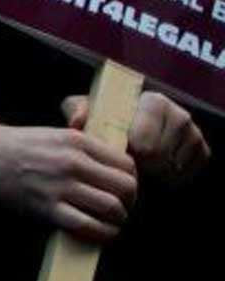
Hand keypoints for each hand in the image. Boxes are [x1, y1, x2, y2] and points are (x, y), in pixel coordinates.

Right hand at [0, 119, 137, 240]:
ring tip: (110, 222)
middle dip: (129, 201)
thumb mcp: (55, 133)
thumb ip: (84, 147)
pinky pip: (88, 226)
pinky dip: (100, 234)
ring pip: (112, 208)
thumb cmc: (17, 145)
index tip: (122, 188)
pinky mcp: (48, 207)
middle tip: (120, 206)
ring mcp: (61, 185)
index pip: (127, 164)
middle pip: (126, 187)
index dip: (130, 179)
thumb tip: (112, 166)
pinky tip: (98, 233)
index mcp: (77, 141)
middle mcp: (73, 162)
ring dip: (117, 220)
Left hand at [65, 90, 209, 185]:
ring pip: (172, 169)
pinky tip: (155, 170)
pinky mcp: (203, 153)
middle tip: (129, 161)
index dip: (130, 153)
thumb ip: (77, 110)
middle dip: (140, 164)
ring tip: (140, 164)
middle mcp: (180, 116)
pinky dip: (168, 179)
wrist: (129, 129)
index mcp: (154, 102)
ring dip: (153, 173)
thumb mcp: (88, 111)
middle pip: (160, 158)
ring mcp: (194, 135)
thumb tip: (76, 121)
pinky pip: (186, 176)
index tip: (122, 151)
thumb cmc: (106, 119)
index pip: (145, 141)